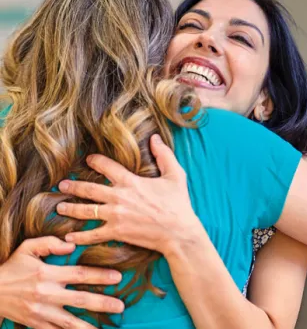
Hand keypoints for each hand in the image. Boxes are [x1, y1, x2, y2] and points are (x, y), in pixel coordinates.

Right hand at [0, 236, 123, 328]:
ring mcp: (42, 312)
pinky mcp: (35, 324)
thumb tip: (71, 245)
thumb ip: (50, 243)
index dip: (100, 276)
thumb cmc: (13, 266)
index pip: (79, 274)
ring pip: (69, 321)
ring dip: (89, 325)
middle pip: (80, 299)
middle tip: (120, 306)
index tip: (118, 277)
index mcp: (48, 274)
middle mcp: (47, 294)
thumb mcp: (28, 247)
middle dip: (102, 303)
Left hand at [57, 134, 204, 257]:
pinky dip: (80, 236)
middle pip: (89, 189)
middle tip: (62, 185)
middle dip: (74, 186)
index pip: (106, 166)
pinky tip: (70, 237)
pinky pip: (94, 234)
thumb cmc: (178, 203)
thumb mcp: (175, 175)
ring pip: (86, 211)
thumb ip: (164, 155)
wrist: (179, 232)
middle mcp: (119, 197)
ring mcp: (115, 216)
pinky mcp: (117, 232)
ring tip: (60, 207)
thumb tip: (155, 138)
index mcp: (130, 181)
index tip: (88, 159)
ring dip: (71, 209)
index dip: (95, 161)